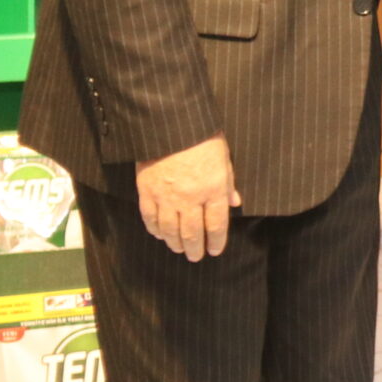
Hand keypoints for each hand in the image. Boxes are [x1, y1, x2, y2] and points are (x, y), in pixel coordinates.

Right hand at [136, 134, 240, 261]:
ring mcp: (166, 197)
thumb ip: (228, 183)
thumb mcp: (224, 158)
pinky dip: (155, 230)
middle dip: (195, 248)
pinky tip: (159, 235)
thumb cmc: (203, 137)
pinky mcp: (146, 192)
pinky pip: (150, 219)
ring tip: (180, 249)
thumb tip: (235, 203)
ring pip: (170, 230)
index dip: (216, 241)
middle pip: (192, 233)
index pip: (216, 225)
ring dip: (175, 243)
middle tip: (196, 257)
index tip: (215, 251)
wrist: (170, 123)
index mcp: (213, 189)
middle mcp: (190, 198)